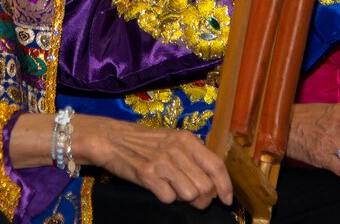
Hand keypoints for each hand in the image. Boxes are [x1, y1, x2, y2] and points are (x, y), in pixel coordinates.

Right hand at [78, 119, 231, 207]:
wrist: (112, 139)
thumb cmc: (145, 142)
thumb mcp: (173, 140)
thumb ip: (193, 156)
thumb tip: (214, 182)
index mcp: (187, 139)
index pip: (216, 166)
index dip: (226, 186)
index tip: (227, 200)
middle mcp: (177, 149)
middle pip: (205, 186)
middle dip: (203, 199)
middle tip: (194, 199)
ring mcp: (162, 162)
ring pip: (190, 194)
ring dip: (184, 199)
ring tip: (174, 189)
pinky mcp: (148, 175)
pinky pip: (169, 198)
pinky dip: (166, 198)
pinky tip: (159, 188)